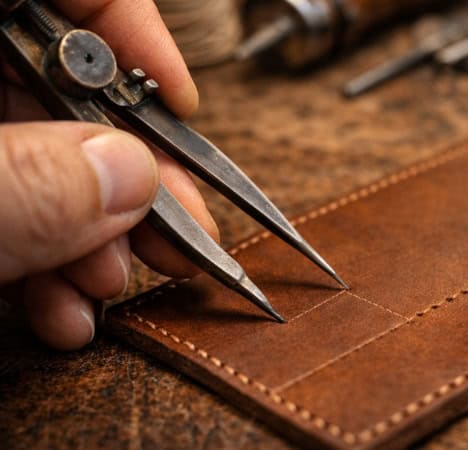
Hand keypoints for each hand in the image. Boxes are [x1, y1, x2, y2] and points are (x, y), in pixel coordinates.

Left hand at [0, 0, 218, 349]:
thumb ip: (18, 183)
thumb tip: (129, 178)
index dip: (139, 40)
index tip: (184, 105)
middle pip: (67, 86)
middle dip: (128, 174)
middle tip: (175, 232)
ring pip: (42, 155)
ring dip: (91, 233)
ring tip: (109, 286)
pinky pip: (9, 202)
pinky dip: (41, 258)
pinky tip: (61, 305)